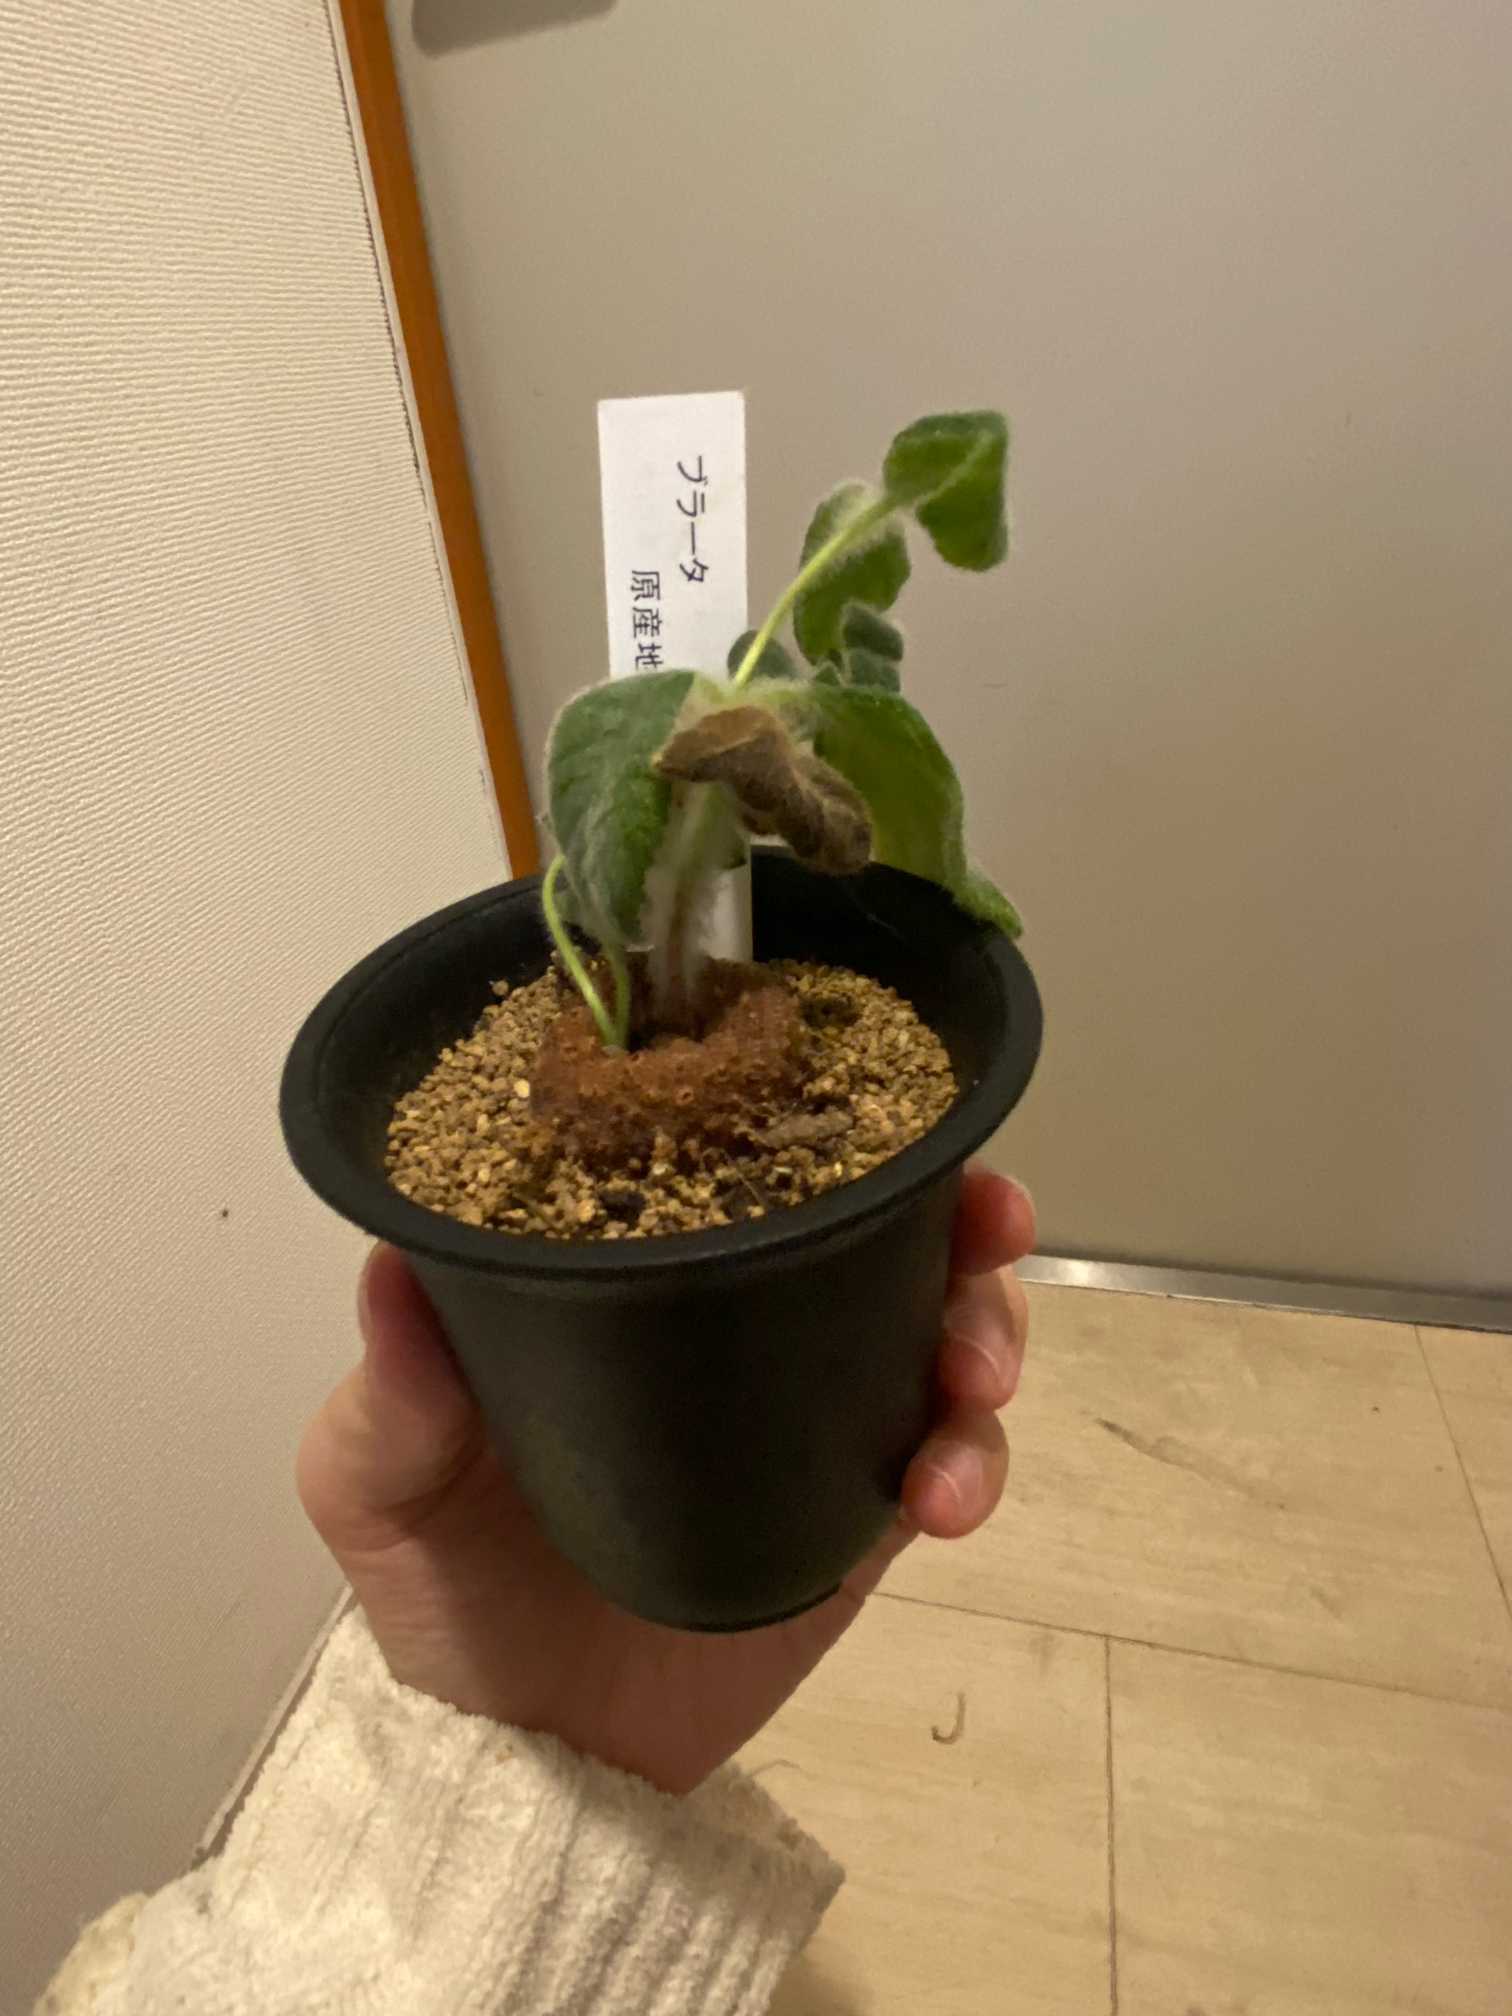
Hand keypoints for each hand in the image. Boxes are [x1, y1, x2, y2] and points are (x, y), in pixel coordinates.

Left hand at [297, 1168, 1034, 1794]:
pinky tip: (942, 1498)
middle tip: (987, 1224)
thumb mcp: (377, 1480)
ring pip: (943, 1322)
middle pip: (883, 1222)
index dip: (814, 1111)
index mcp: (637, 1271)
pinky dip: (978, 1459)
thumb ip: (396, 1387)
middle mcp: (739, 1316)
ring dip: (989, 1325)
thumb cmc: (442, 1590)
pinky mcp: (862, 1509)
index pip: (739, 1156)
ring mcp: (815, 1409)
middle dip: (959, 1207)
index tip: (866, 1098)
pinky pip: (954, 1457)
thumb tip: (390, 1263)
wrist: (531, 1758)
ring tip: (973, 1381)